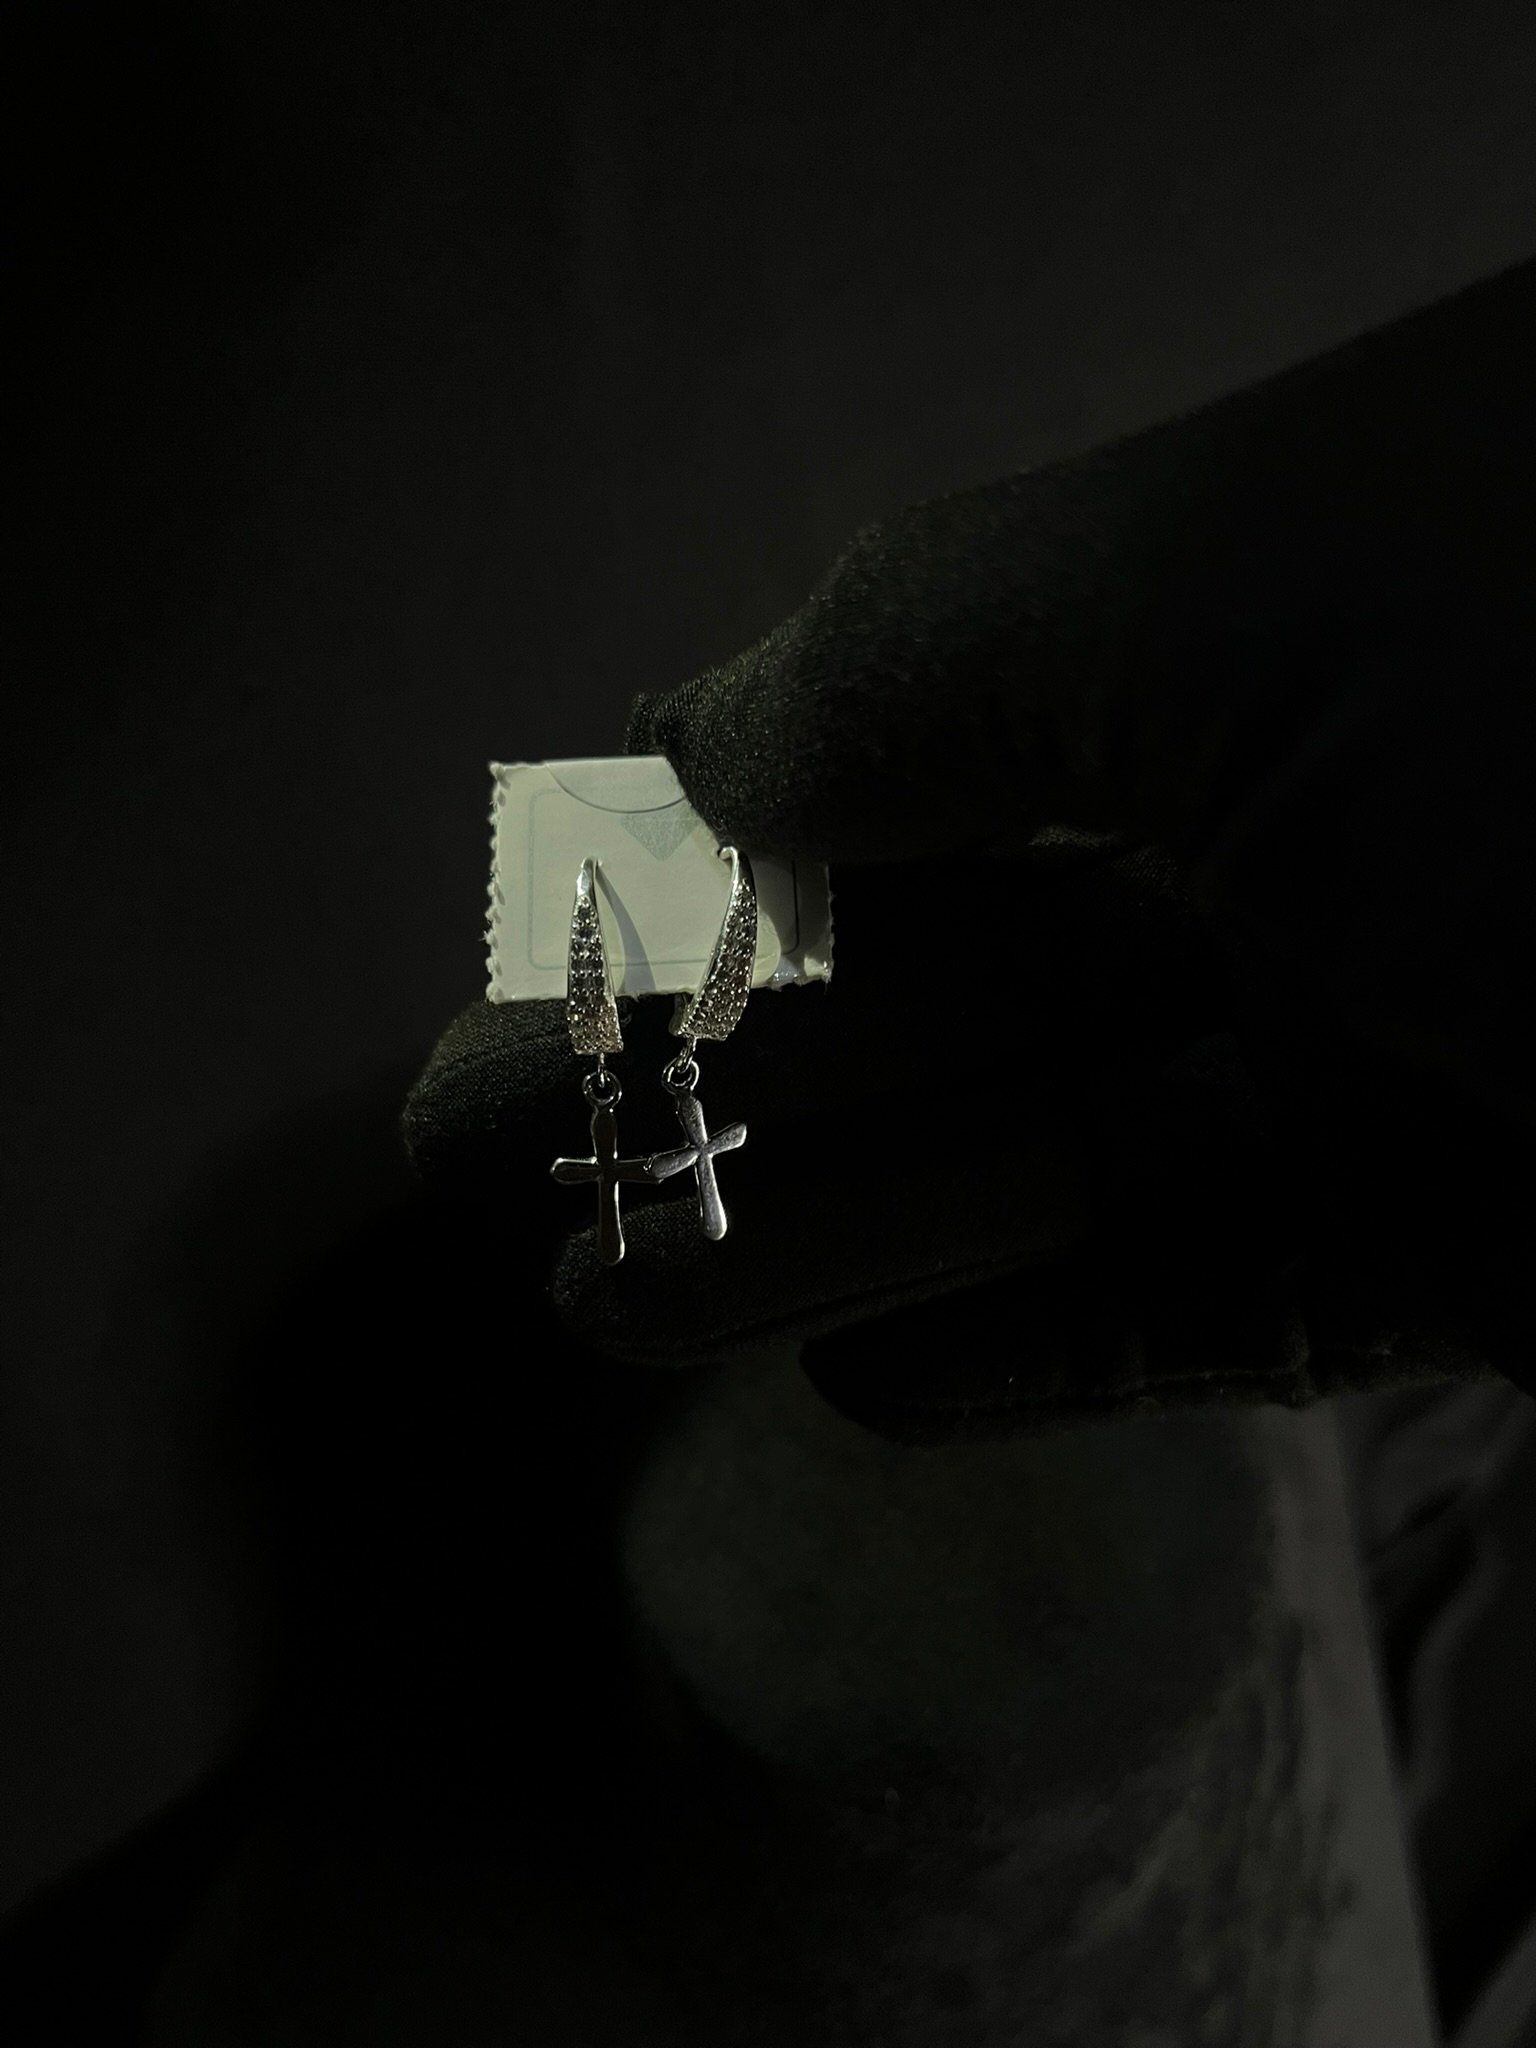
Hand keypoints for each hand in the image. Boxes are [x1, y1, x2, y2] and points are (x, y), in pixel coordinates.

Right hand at [406, 260, 1534, 1432]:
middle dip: (694, 1071)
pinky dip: (1031, 1345)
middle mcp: (1318, 819)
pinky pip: (1216, 1299)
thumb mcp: (1207, 588)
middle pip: (947, 977)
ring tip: (585, 1301)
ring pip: (1049, 1157)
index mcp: (1253, 613)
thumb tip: (683, 732)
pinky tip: (847, 1368)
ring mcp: (1397, 1042)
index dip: (715, 849)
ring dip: (809, 1238)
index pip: (922, 739)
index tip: (540, 933)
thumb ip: (909, 656)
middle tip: (463, 1149)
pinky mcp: (1479, 1244)